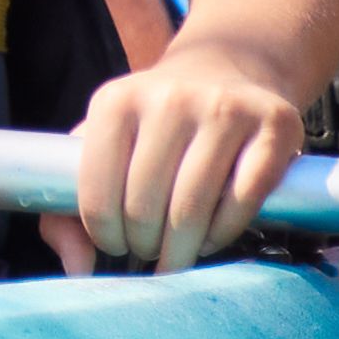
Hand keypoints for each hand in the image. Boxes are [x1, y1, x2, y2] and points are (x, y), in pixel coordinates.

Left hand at [69, 34, 312, 270]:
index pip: (97, 197)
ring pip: (193, 210)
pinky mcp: (274, 124)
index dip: (105, 237)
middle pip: (146, 208)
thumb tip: (78, 267)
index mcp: (115, 102)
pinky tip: (212, 235)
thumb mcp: (102, 146)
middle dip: (146, 246)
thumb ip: (64, 206)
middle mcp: (168, 98)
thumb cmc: (152, 127)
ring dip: (182, 250)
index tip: (116, 245)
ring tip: (178, 253)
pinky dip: (224, 233)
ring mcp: (224, 108)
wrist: (224, 71)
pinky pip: (244, 201)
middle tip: (152, 251)